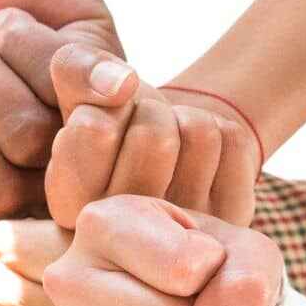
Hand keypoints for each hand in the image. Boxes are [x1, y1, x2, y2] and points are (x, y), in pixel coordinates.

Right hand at [0, 16, 260, 228]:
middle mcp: (125, 235)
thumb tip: (123, 83)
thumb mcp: (81, 93)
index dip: (109, 102)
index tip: (107, 119)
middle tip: (145, 132)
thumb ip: (74, 70)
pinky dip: (222, 131)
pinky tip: (203, 161)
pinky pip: (234, 142)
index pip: (95, 128)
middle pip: (154, 134)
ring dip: (187, 118)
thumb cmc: (116, 122)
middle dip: (153, 110)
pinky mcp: (230, 221)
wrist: (169, 155)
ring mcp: (183, 234)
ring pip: (198, 133)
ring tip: (172, 146)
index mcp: (71, 205)